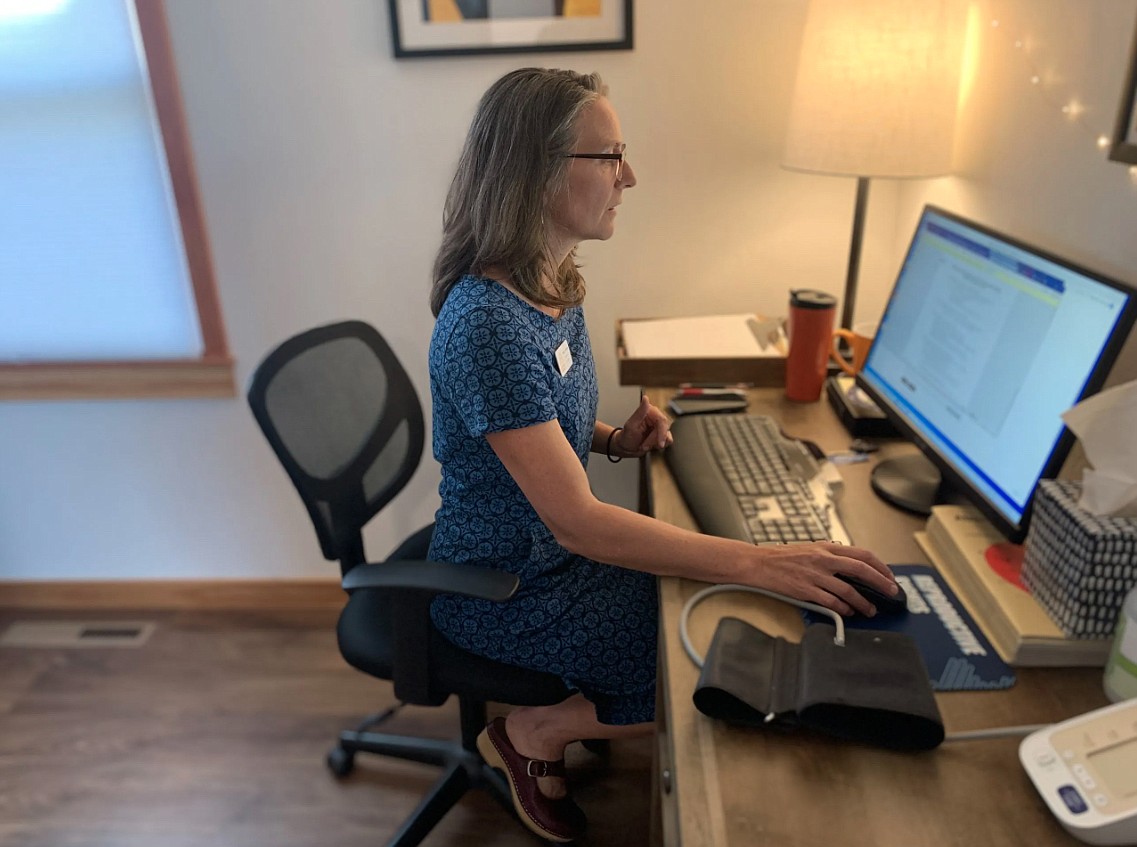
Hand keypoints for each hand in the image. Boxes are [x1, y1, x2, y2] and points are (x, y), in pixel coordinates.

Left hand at [617, 395, 673, 456]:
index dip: (662, 433)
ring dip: (655, 444)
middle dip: (655, 440)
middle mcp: (656, 417)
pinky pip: (668, 440)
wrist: (626, 448)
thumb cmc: (626, 436)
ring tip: (644, 445)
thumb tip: (645, 398)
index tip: (660, 443)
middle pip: (665, 429)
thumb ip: (640, 411)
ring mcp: (659, 426)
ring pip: (667, 436)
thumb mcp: (631, 425)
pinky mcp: (662, 434)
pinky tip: (651, 446)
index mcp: (649, 411)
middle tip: (644, 446)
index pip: (661, 420)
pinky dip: (659, 445)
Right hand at [751, 542, 897, 617]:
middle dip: (881, 582)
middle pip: (861, 570)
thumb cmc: (781, 557)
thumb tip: (850, 567)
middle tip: (891, 592)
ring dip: (863, 602)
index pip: (862, 554)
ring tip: (870, 610)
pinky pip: (830, 601)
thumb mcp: (809, 549)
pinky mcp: (806, 590)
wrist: (758, 563)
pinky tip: (848, 612)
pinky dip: (843, 608)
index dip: (880, 566)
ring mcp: (815, 575)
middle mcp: (823, 559)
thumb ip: (830, 557)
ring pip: (848, 589)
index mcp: (826, 547)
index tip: (889, 576)